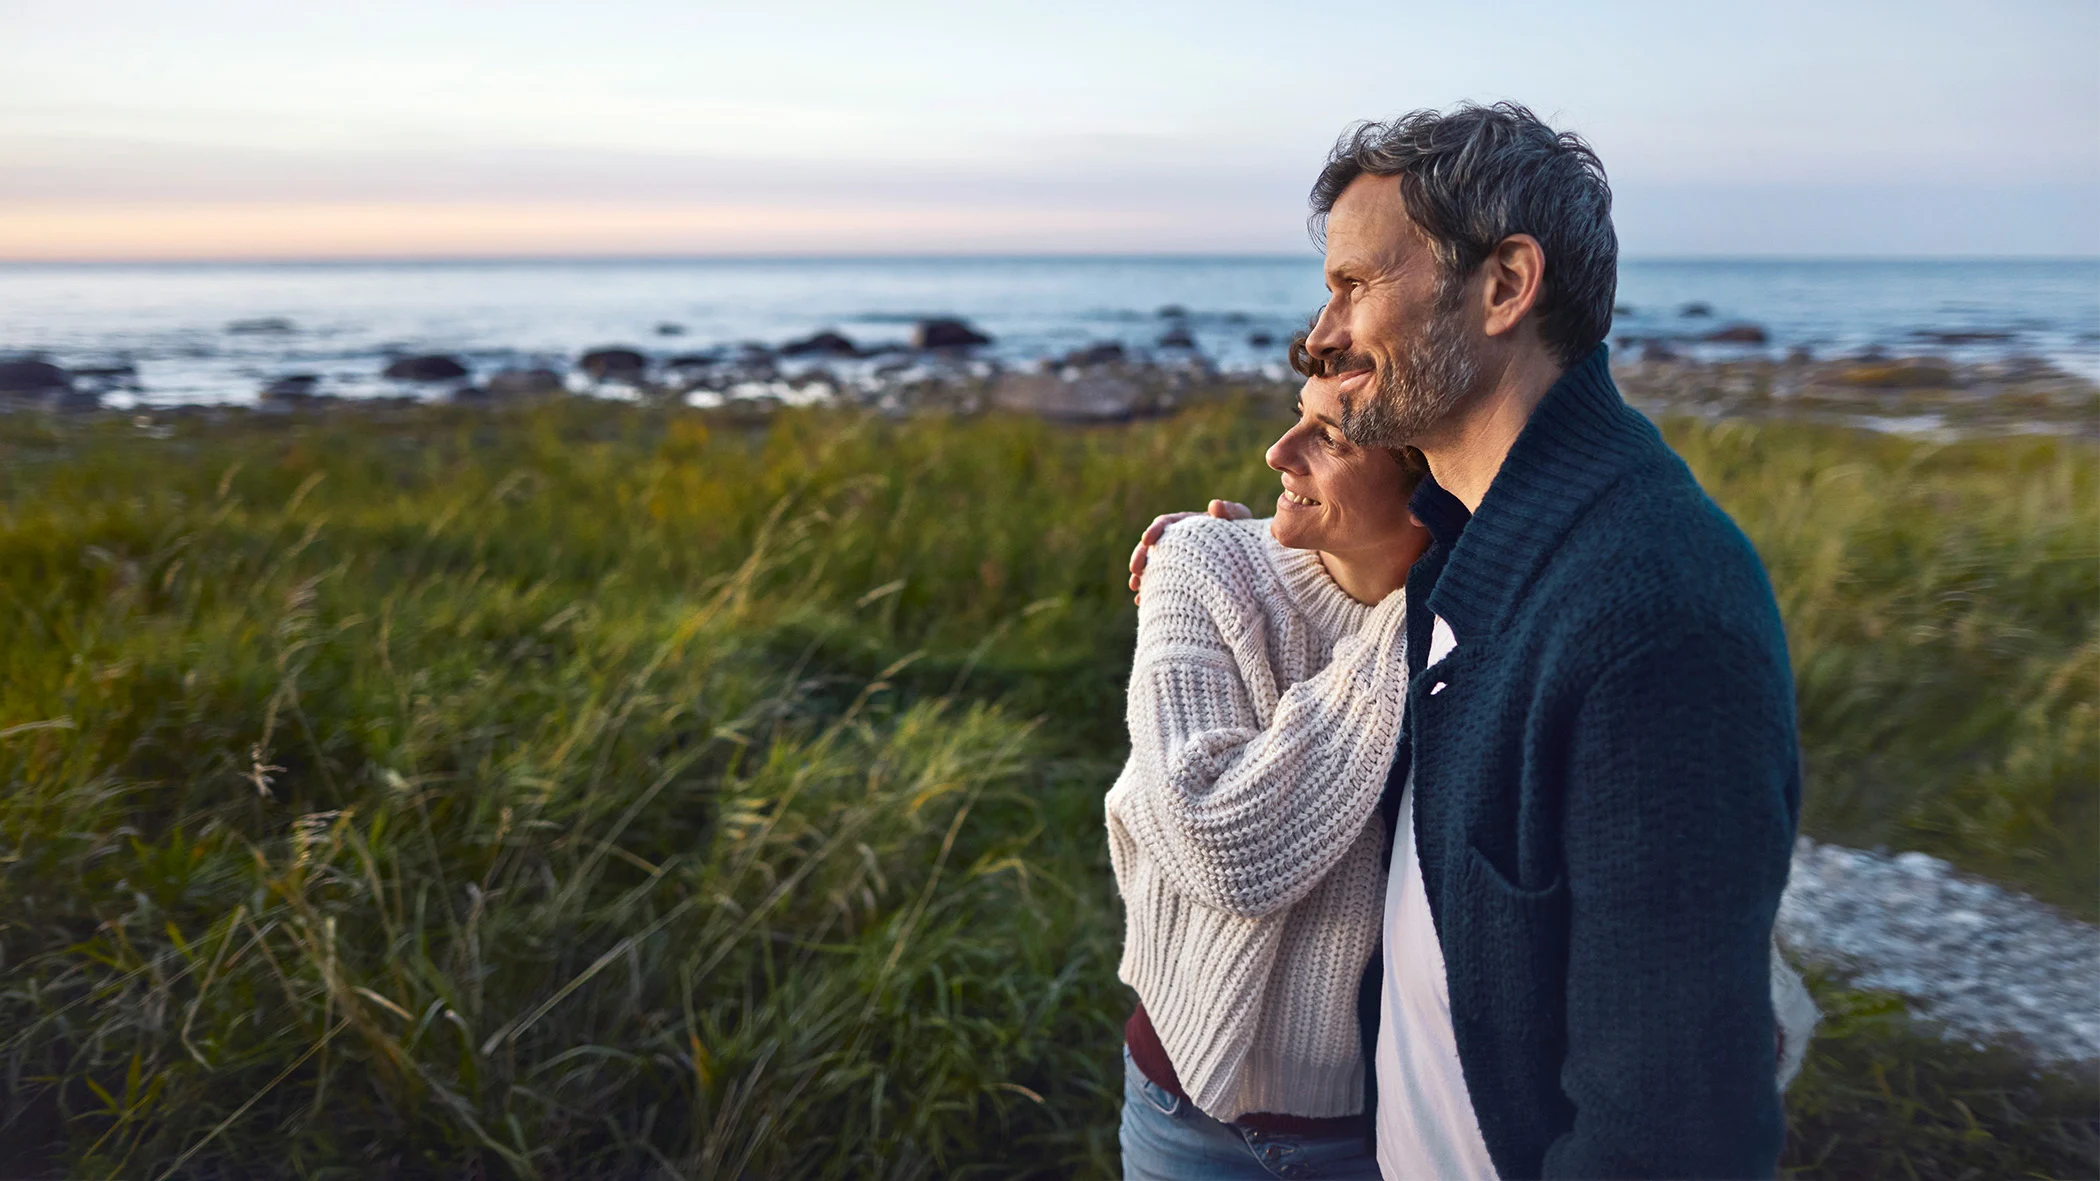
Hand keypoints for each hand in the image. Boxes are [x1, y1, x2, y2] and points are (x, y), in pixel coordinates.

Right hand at [1128, 500, 1251, 603]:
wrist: (1252, 558)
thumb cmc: (1247, 534)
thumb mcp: (1242, 521)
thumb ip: (1231, 511)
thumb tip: (1214, 505)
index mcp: (1188, 525)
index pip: (1165, 523)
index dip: (1153, 531)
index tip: (1146, 540)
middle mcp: (1178, 542)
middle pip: (1152, 547)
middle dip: (1140, 557)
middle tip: (1134, 570)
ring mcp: (1178, 561)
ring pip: (1153, 567)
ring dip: (1142, 576)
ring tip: (1136, 588)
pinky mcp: (1180, 578)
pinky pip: (1162, 584)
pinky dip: (1151, 591)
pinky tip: (1143, 603)